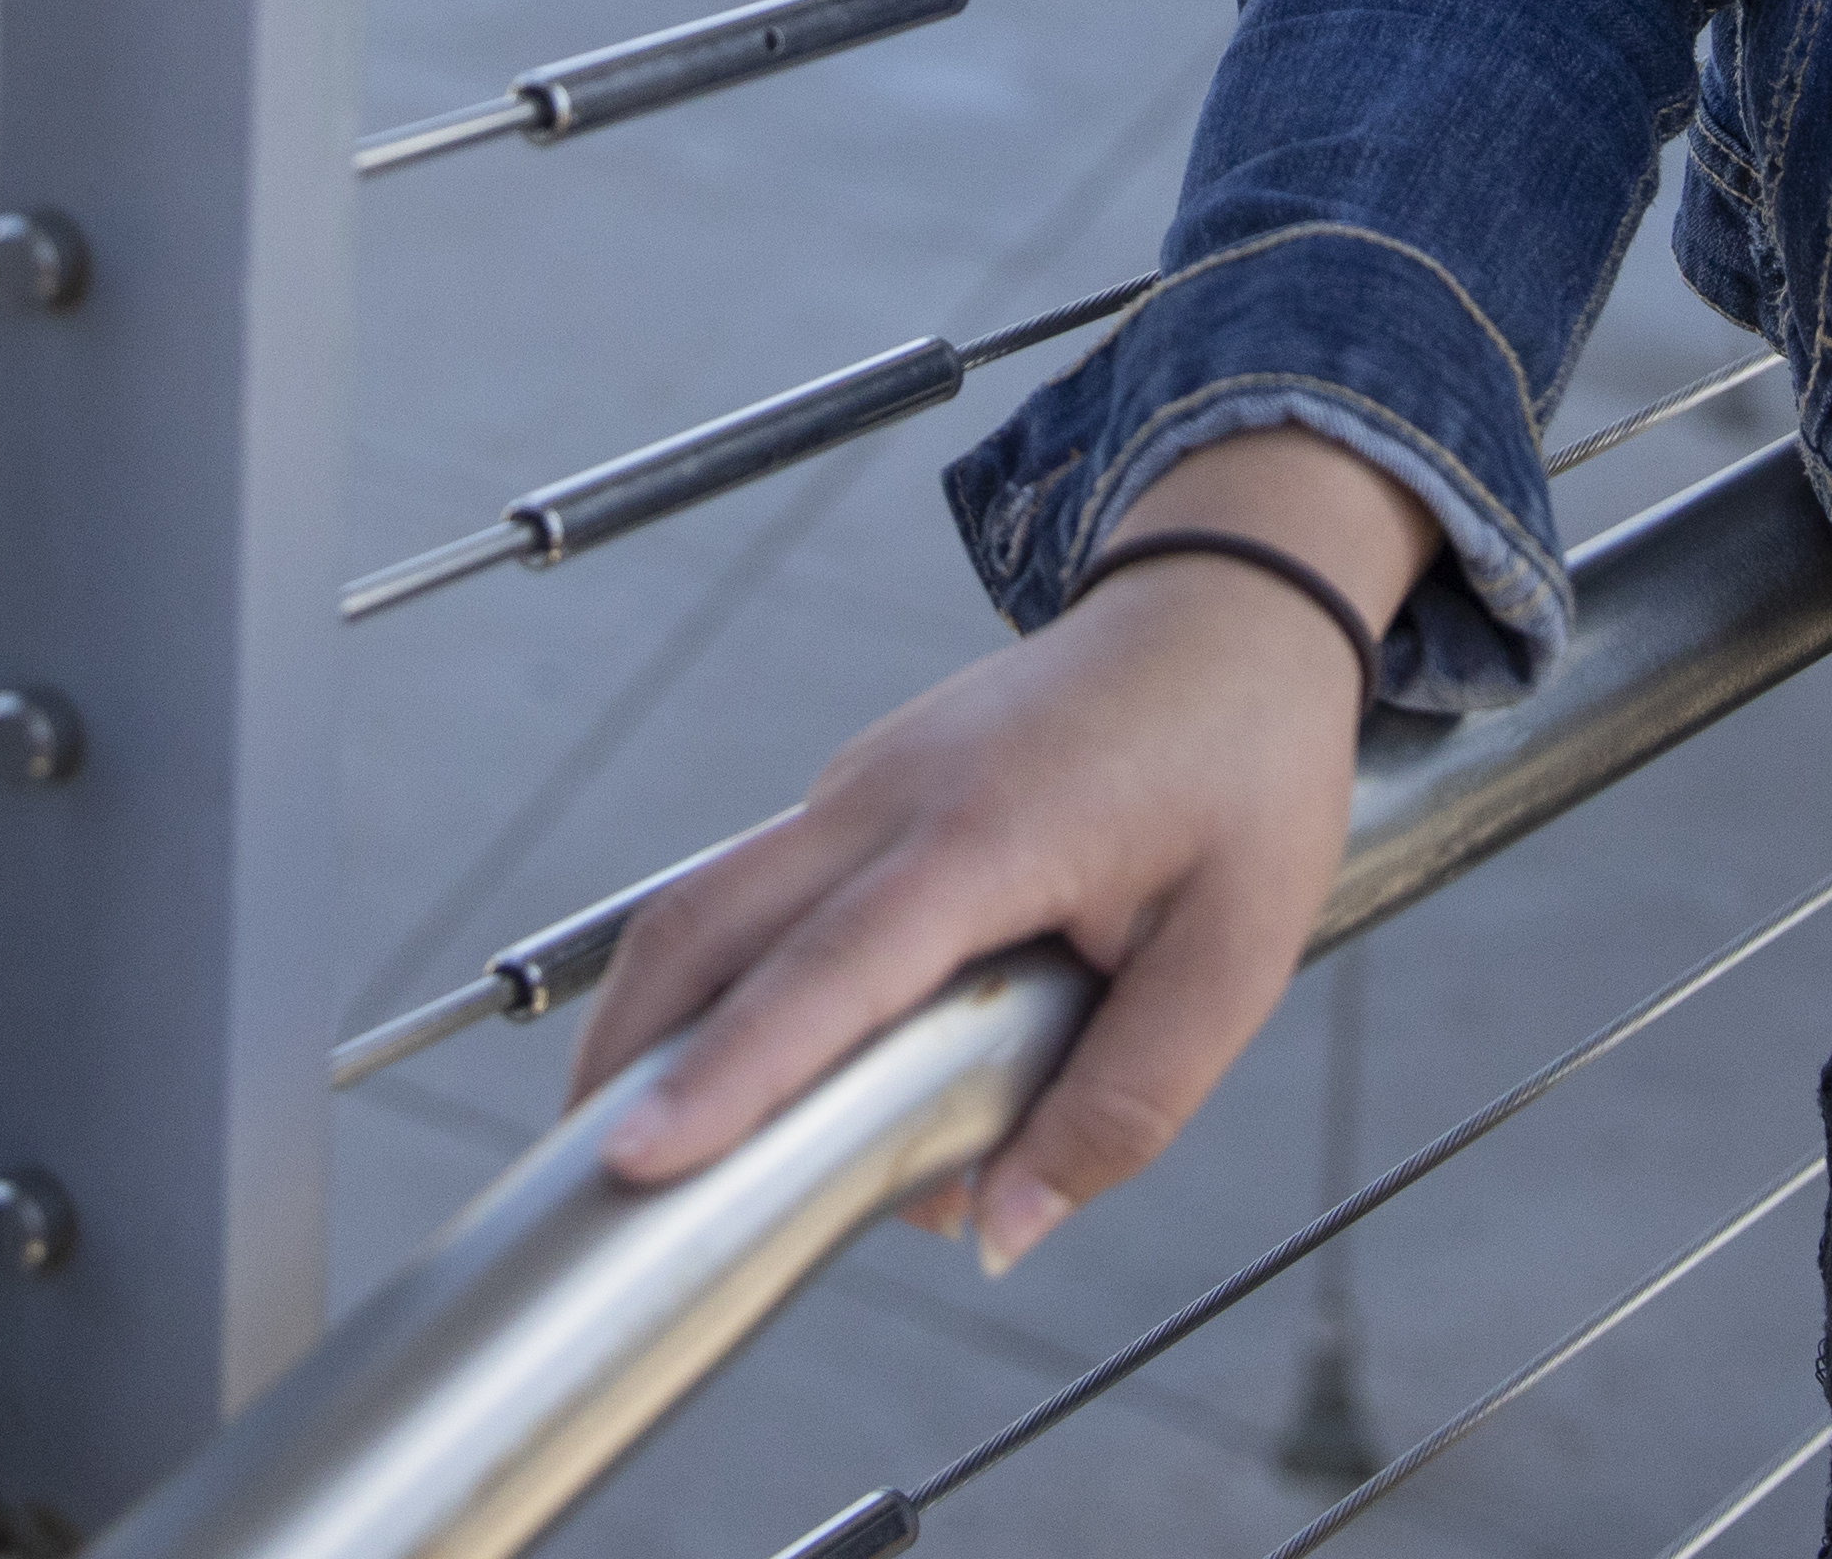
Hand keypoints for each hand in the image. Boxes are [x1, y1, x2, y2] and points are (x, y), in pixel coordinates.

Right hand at [566, 435, 1434, 1273]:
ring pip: (713, 902)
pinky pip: (769, 891)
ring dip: (664, 1019)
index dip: (726, 1073)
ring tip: (648, 1144)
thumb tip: (999, 1229)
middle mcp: (889, 795)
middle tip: (587, 1184)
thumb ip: (1124, 1103)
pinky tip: (767, 1070)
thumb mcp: (1236, 953)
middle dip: (627, 1056)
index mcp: (985, 831)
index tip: (635, 1159)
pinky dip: (734, 982)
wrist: (1229, 602)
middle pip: (705, 924)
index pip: (827, 971)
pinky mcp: (860, 790)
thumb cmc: (1244, 764)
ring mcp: (860, 782)